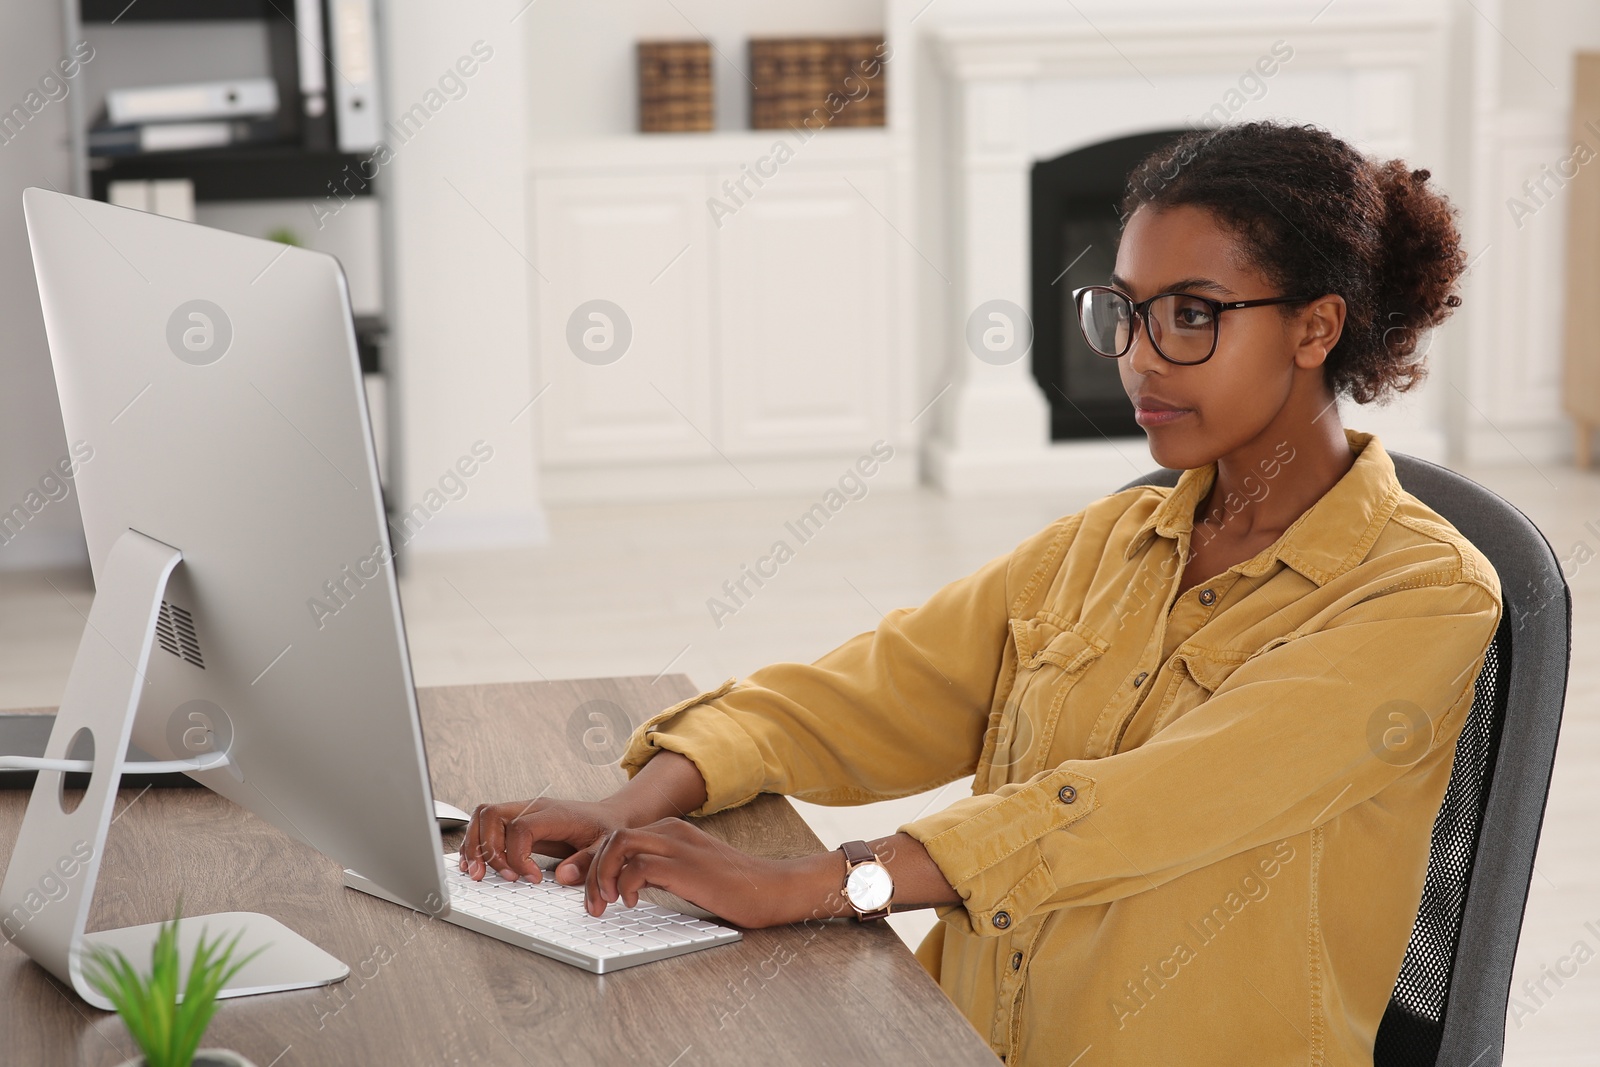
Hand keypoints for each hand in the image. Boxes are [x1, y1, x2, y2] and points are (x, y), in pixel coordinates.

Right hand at [460, 797, 628, 883]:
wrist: (608, 816)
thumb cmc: (606, 830)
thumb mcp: (606, 847)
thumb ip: (587, 862)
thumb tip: (561, 876)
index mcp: (554, 814)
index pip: (520, 827)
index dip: (517, 856)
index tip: (530, 878)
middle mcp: (534, 808)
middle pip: (492, 815)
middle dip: (485, 849)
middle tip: (489, 876)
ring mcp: (523, 811)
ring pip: (483, 816)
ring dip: (475, 845)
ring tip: (476, 873)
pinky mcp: (517, 821)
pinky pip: (487, 825)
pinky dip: (477, 843)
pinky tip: (476, 863)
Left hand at [585, 817, 848, 927]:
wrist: (774, 888)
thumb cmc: (736, 888)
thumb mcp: (689, 875)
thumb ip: (661, 872)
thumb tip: (627, 887)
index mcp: (672, 831)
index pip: (618, 837)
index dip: (594, 862)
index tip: (584, 889)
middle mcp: (672, 831)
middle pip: (612, 837)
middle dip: (591, 870)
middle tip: (590, 903)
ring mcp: (679, 846)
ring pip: (619, 844)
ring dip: (602, 875)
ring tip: (604, 903)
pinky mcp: (687, 866)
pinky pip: (639, 865)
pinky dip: (625, 884)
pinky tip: (631, 903)